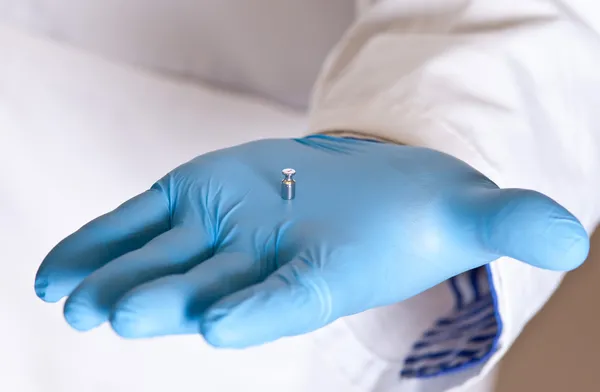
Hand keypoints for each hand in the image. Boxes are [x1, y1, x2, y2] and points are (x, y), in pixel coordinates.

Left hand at [34, 135, 588, 347]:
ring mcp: (221, 233)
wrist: (367, 188)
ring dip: (116, 279)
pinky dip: (98, 242)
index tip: (225, 328)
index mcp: (325, 275)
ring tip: (70, 300)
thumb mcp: (467, 211)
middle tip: (117, 318)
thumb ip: (509, 224)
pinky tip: (55, 270)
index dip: (264, 312)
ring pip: (161, 261)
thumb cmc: (415, 211)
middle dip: (166, 302)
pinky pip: (138, 223)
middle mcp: (265, 265)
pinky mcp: (192, 201)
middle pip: (212, 288)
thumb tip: (572, 238)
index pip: (294, 300)